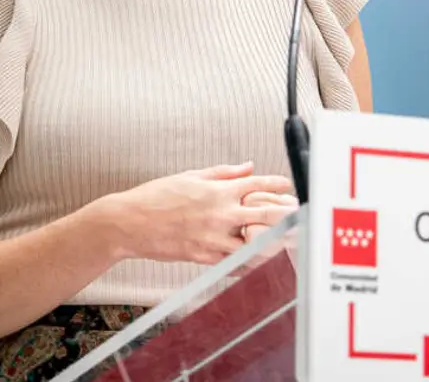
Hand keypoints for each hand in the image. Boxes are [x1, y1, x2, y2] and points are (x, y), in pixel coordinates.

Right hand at [105, 162, 293, 265]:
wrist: (129, 223)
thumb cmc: (157, 197)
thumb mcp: (191, 176)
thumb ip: (223, 173)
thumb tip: (248, 166)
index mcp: (217, 191)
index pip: (257, 185)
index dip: (278, 184)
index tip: (288, 186)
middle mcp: (219, 214)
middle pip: (265, 215)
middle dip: (285, 215)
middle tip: (298, 215)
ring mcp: (213, 237)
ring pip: (254, 244)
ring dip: (273, 242)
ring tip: (288, 241)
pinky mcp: (204, 257)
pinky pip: (235, 262)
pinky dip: (250, 262)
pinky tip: (262, 261)